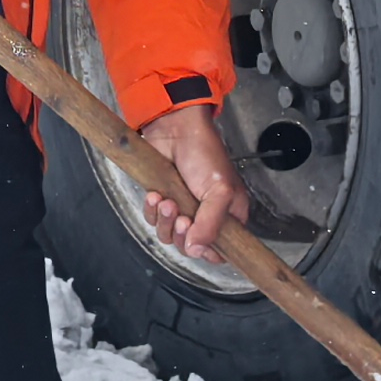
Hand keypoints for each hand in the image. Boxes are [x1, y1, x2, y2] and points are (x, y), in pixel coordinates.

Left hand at [141, 109, 243, 263]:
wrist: (175, 128)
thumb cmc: (204, 154)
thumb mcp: (219, 190)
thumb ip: (211, 224)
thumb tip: (196, 249)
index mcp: (228, 215)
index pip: (220, 250)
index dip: (207, 252)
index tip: (198, 243)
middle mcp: (205, 216)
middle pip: (190, 246)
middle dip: (182, 234)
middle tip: (183, 218)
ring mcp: (182, 209)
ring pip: (168, 235)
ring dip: (165, 221)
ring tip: (167, 201)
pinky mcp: (162, 200)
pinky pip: (153, 219)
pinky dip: (152, 211)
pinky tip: (155, 195)